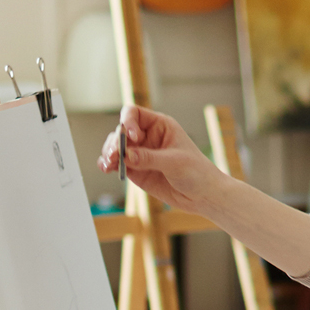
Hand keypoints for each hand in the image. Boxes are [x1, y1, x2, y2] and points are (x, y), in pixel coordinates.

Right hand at [97, 105, 226, 212]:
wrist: (202, 195)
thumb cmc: (196, 172)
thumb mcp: (174, 162)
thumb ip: (149, 158)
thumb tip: (126, 156)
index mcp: (159, 125)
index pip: (135, 114)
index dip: (128, 122)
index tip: (133, 137)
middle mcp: (147, 137)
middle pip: (121, 131)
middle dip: (115, 142)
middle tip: (116, 155)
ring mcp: (140, 153)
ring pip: (116, 147)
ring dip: (109, 153)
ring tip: (109, 163)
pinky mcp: (135, 170)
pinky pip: (117, 163)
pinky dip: (109, 164)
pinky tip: (106, 168)